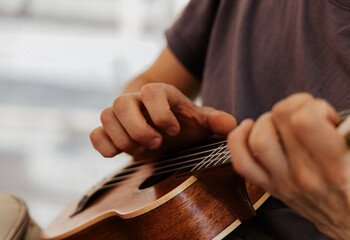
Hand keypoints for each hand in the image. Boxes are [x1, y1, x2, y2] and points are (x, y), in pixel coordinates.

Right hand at [90, 83, 236, 156]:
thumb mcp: (200, 120)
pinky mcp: (108, 131)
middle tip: (156, 143)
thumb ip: (214, 120)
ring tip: (141, 150)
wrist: (159, 124)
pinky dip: (105, 146)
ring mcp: (119, 115)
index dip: (161, 113)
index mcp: (160, 94)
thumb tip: (232, 125)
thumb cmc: (181, 121)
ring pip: (106, 117)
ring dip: (123, 139)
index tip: (174, 130)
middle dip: (138, 129)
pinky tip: (121, 153)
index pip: (152, 92)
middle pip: (122, 104)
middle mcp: (135, 100)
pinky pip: (96, 135)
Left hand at [227, 93, 349, 239]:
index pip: (304, 121)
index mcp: (336, 166)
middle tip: (304, 112)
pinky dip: (238, 139)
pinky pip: (241, 162)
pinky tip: (249, 128)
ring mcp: (284, 183)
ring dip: (267, 120)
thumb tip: (342, 116)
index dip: (312, 105)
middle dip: (293, 104)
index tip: (323, 113)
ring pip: (258, 138)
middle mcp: (306, 176)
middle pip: (279, 119)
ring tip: (282, 122)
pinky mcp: (270, 187)